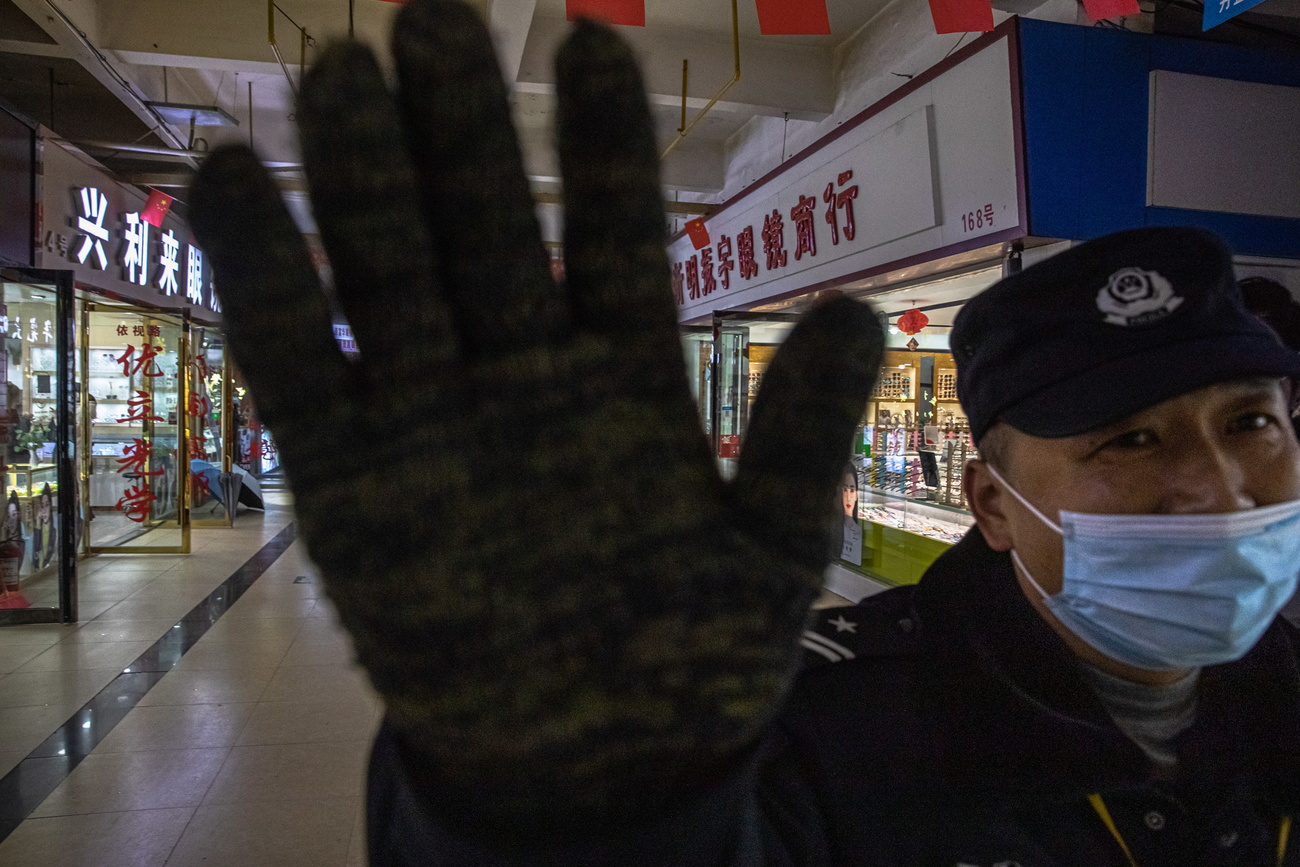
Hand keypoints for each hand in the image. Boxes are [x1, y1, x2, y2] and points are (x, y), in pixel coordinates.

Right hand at [190, 0, 879, 829]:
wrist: (585, 760)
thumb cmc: (683, 660)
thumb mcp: (767, 553)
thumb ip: (800, 436)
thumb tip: (861, 307)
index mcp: (622, 383)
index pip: (611, 237)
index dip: (600, 145)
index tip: (593, 39)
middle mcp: (519, 377)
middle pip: (485, 231)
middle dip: (463, 130)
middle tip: (435, 16)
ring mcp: (429, 419)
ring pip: (389, 275)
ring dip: (362, 176)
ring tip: (341, 70)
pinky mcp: (347, 478)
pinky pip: (296, 364)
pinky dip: (264, 279)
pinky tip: (228, 180)